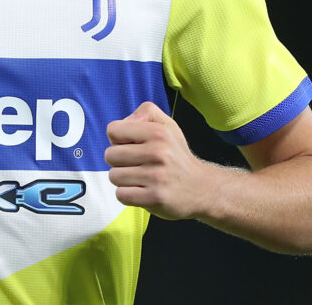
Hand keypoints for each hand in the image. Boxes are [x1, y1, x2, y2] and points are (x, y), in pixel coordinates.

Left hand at [104, 101, 210, 219]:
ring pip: (114, 176)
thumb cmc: (176, 155)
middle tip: (137, 164)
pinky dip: (127, 195)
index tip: (132, 146)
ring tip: (141, 178)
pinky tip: (142, 191)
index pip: (113, 130)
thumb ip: (146, 112)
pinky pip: (121, 195)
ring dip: (123, 179)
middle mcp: (158, 152)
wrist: (202, 188)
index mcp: (158, 132)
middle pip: (109, 155)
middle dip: (118, 161)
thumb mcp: (168, 125)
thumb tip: (124, 121)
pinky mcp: (155, 198)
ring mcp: (157, 177)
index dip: (118, 139)